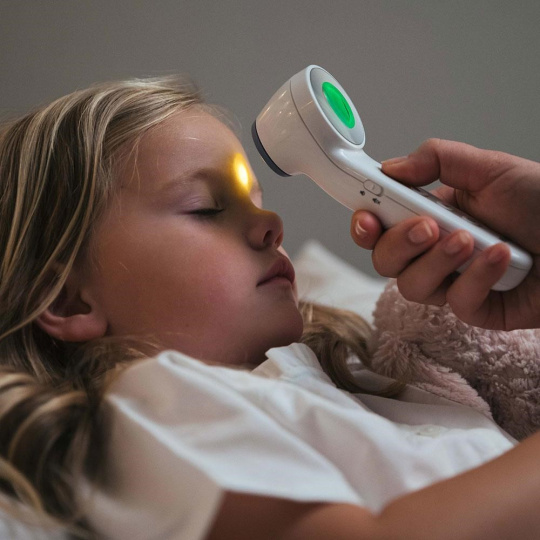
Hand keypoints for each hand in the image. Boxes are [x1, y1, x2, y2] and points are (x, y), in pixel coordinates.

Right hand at [351, 139, 539, 329]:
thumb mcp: (490, 168)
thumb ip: (437, 159)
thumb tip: (390, 168)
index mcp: (429, 215)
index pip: (380, 226)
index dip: (365, 225)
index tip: (367, 216)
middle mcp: (434, 252)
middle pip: (385, 261)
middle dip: (399, 244)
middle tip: (428, 226)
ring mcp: (453, 282)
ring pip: (411, 286)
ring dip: (437, 262)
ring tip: (470, 241)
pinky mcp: (476, 309)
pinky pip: (456, 303)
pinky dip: (477, 278)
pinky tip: (502, 258)